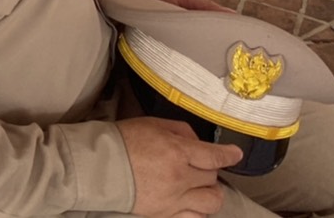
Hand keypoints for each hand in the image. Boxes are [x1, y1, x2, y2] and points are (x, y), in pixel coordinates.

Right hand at [117, 117, 240, 217]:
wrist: (97, 167)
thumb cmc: (122, 141)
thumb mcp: (151, 124)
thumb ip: (180, 131)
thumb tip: (198, 142)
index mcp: (176, 152)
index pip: (213, 156)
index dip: (228, 154)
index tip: (235, 154)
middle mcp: (179, 178)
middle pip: (212, 177)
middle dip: (208, 169)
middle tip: (197, 164)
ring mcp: (173, 200)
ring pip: (212, 202)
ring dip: (210, 192)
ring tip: (199, 186)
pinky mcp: (165, 215)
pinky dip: (198, 210)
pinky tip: (190, 201)